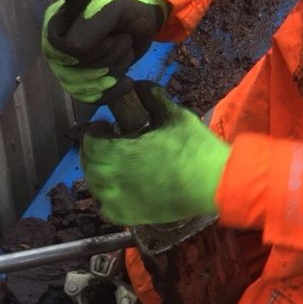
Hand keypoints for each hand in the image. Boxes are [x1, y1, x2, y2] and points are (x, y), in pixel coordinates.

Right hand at [42, 0, 168, 103]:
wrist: (141, 26)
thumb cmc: (126, 12)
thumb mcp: (115, 8)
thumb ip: (93, 21)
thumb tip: (73, 48)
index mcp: (55, 24)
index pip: (63, 49)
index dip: (93, 48)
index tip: (111, 36)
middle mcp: (54, 48)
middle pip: (76, 70)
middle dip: (110, 56)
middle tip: (124, 40)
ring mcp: (65, 69)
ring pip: (85, 86)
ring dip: (116, 69)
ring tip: (126, 51)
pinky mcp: (80, 86)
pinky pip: (91, 99)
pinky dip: (115, 90)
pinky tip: (127, 80)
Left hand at [80, 82, 230, 225]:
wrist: (213, 184)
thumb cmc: (193, 148)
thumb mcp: (174, 115)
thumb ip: (152, 97)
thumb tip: (138, 86)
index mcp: (117, 153)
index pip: (90, 141)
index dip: (96, 130)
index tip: (108, 125)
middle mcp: (110, 180)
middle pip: (89, 163)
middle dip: (96, 149)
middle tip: (112, 141)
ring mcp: (117, 201)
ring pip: (95, 185)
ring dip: (101, 171)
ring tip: (119, 163)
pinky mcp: (128, 217)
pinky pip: (106, 206)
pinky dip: (108, 196)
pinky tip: (122, 187)